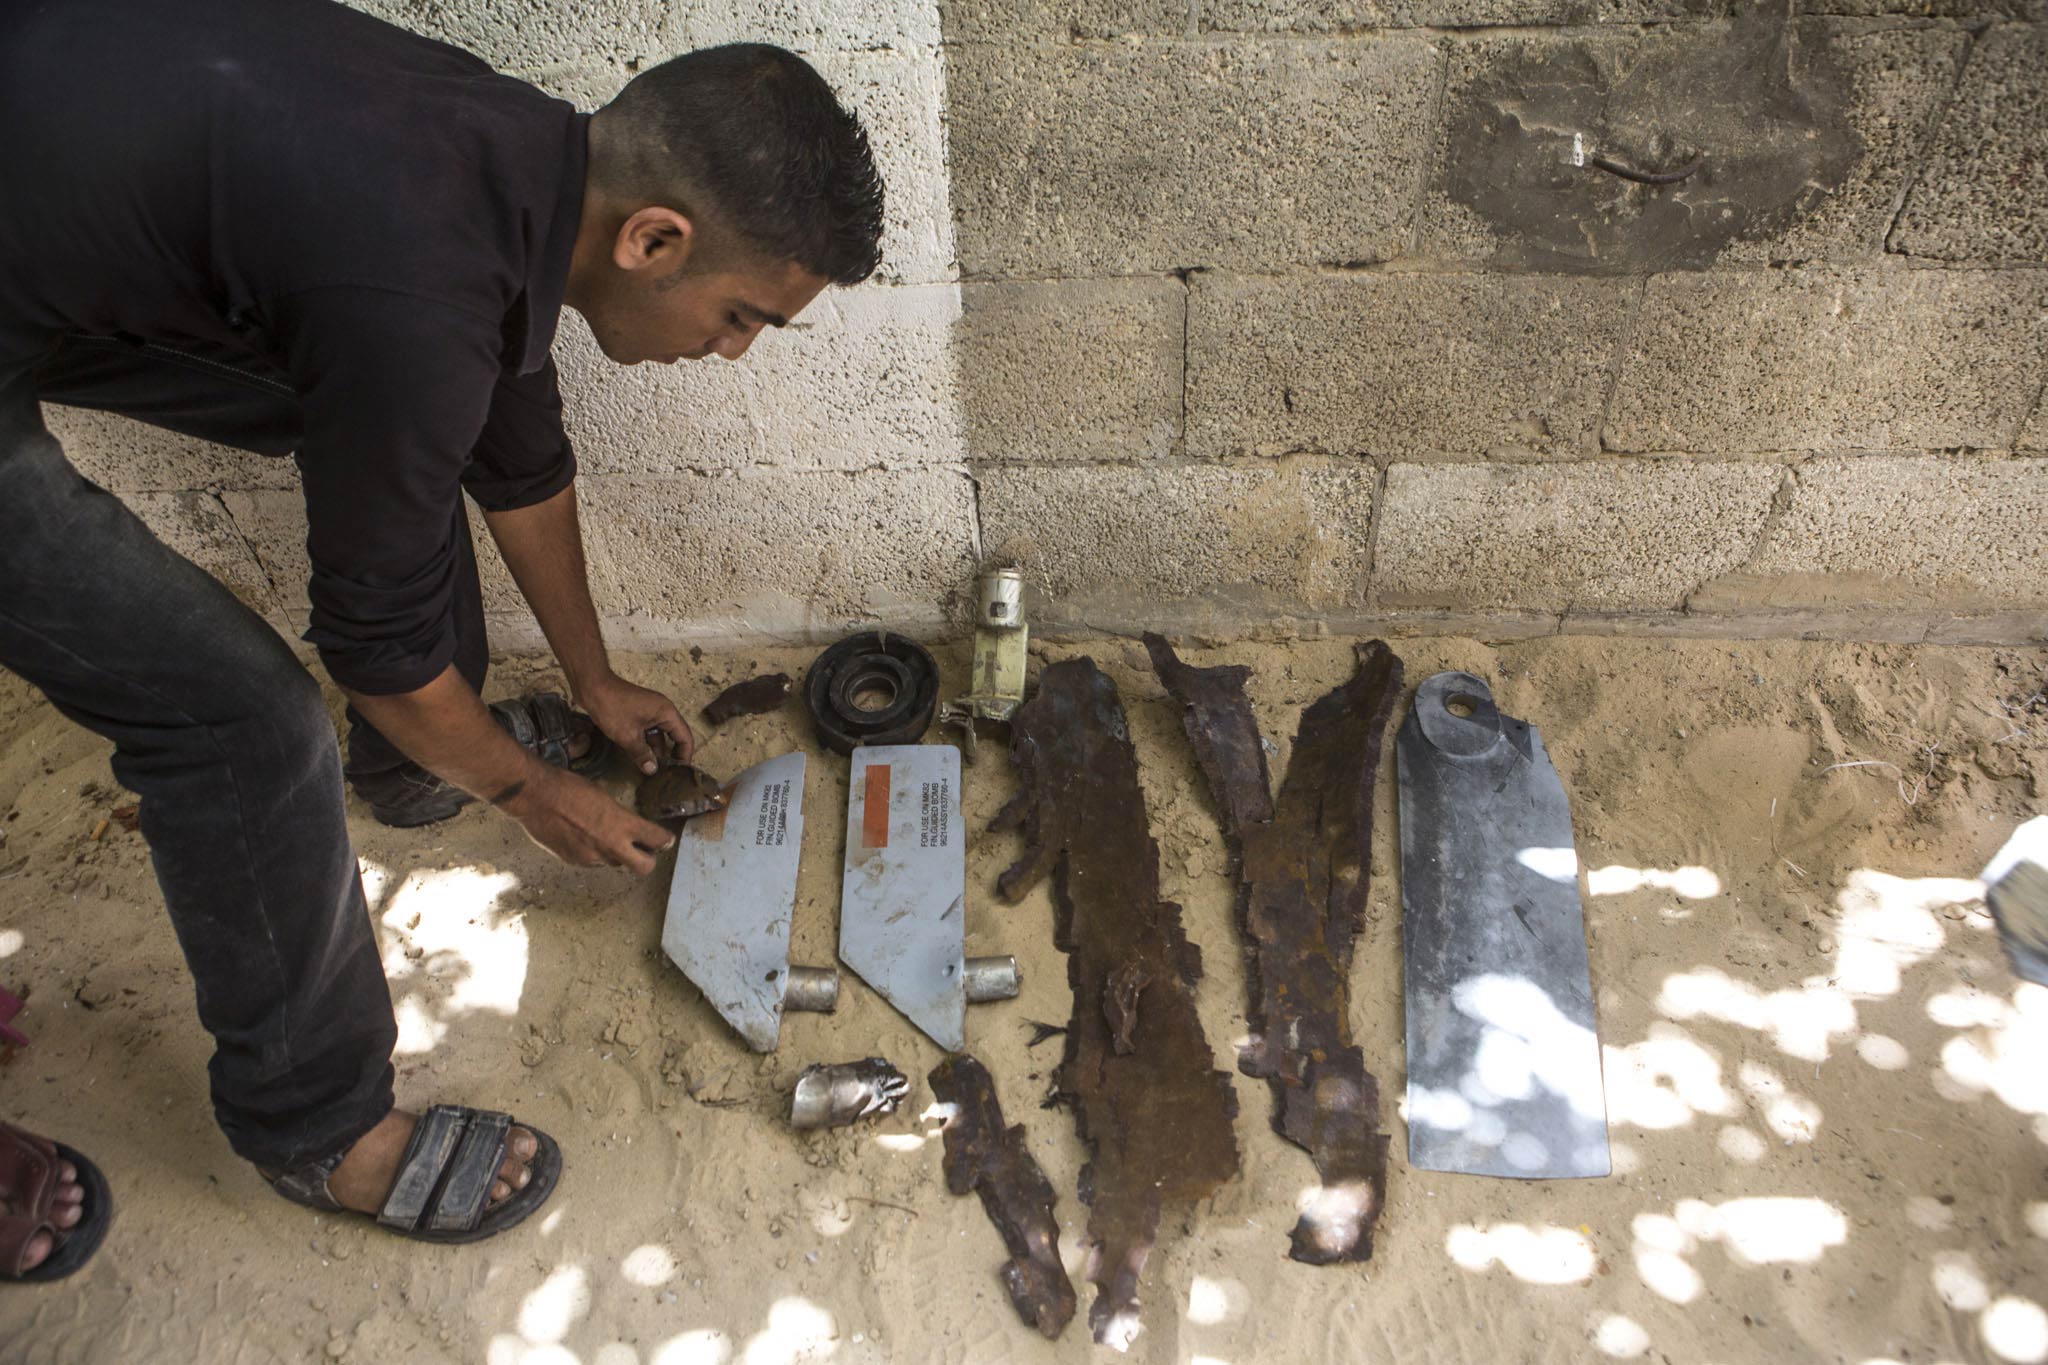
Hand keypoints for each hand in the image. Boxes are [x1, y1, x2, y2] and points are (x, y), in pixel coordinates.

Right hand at [499, 766, 674, 874]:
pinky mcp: (575, 862)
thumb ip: (619, 817)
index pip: (659, 840)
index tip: (665, 839)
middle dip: (647, 860)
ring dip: (616, 855)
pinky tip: (583, 837)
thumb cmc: (569, 788)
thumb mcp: (604, 797)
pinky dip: (593, 854)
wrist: (536, 797)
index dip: (665, 840)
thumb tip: (627, 825)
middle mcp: (611, 845)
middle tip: (643, 849)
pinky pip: (593, 862)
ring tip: (603, 836)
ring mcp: (592, 857)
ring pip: (615, 864)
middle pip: (645, 867)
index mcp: (623, 824)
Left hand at [575, 671, 695, 772]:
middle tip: (666, 775)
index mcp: (667, 713)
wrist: (592, 687)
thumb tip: (652, 771)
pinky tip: (640, 758)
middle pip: (674, 736)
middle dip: (670, 755)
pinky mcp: (638, 713)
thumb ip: (642, 754)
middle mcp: (662, 711)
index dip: (685, 755)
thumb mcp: (628, 736)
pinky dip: (645, 744)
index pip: (685, 737)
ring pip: (658, 735)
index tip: (680, 772)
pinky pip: (647, 731)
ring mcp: (650, 711)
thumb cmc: (612, 708)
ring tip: (652, 771)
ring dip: (656, 751)